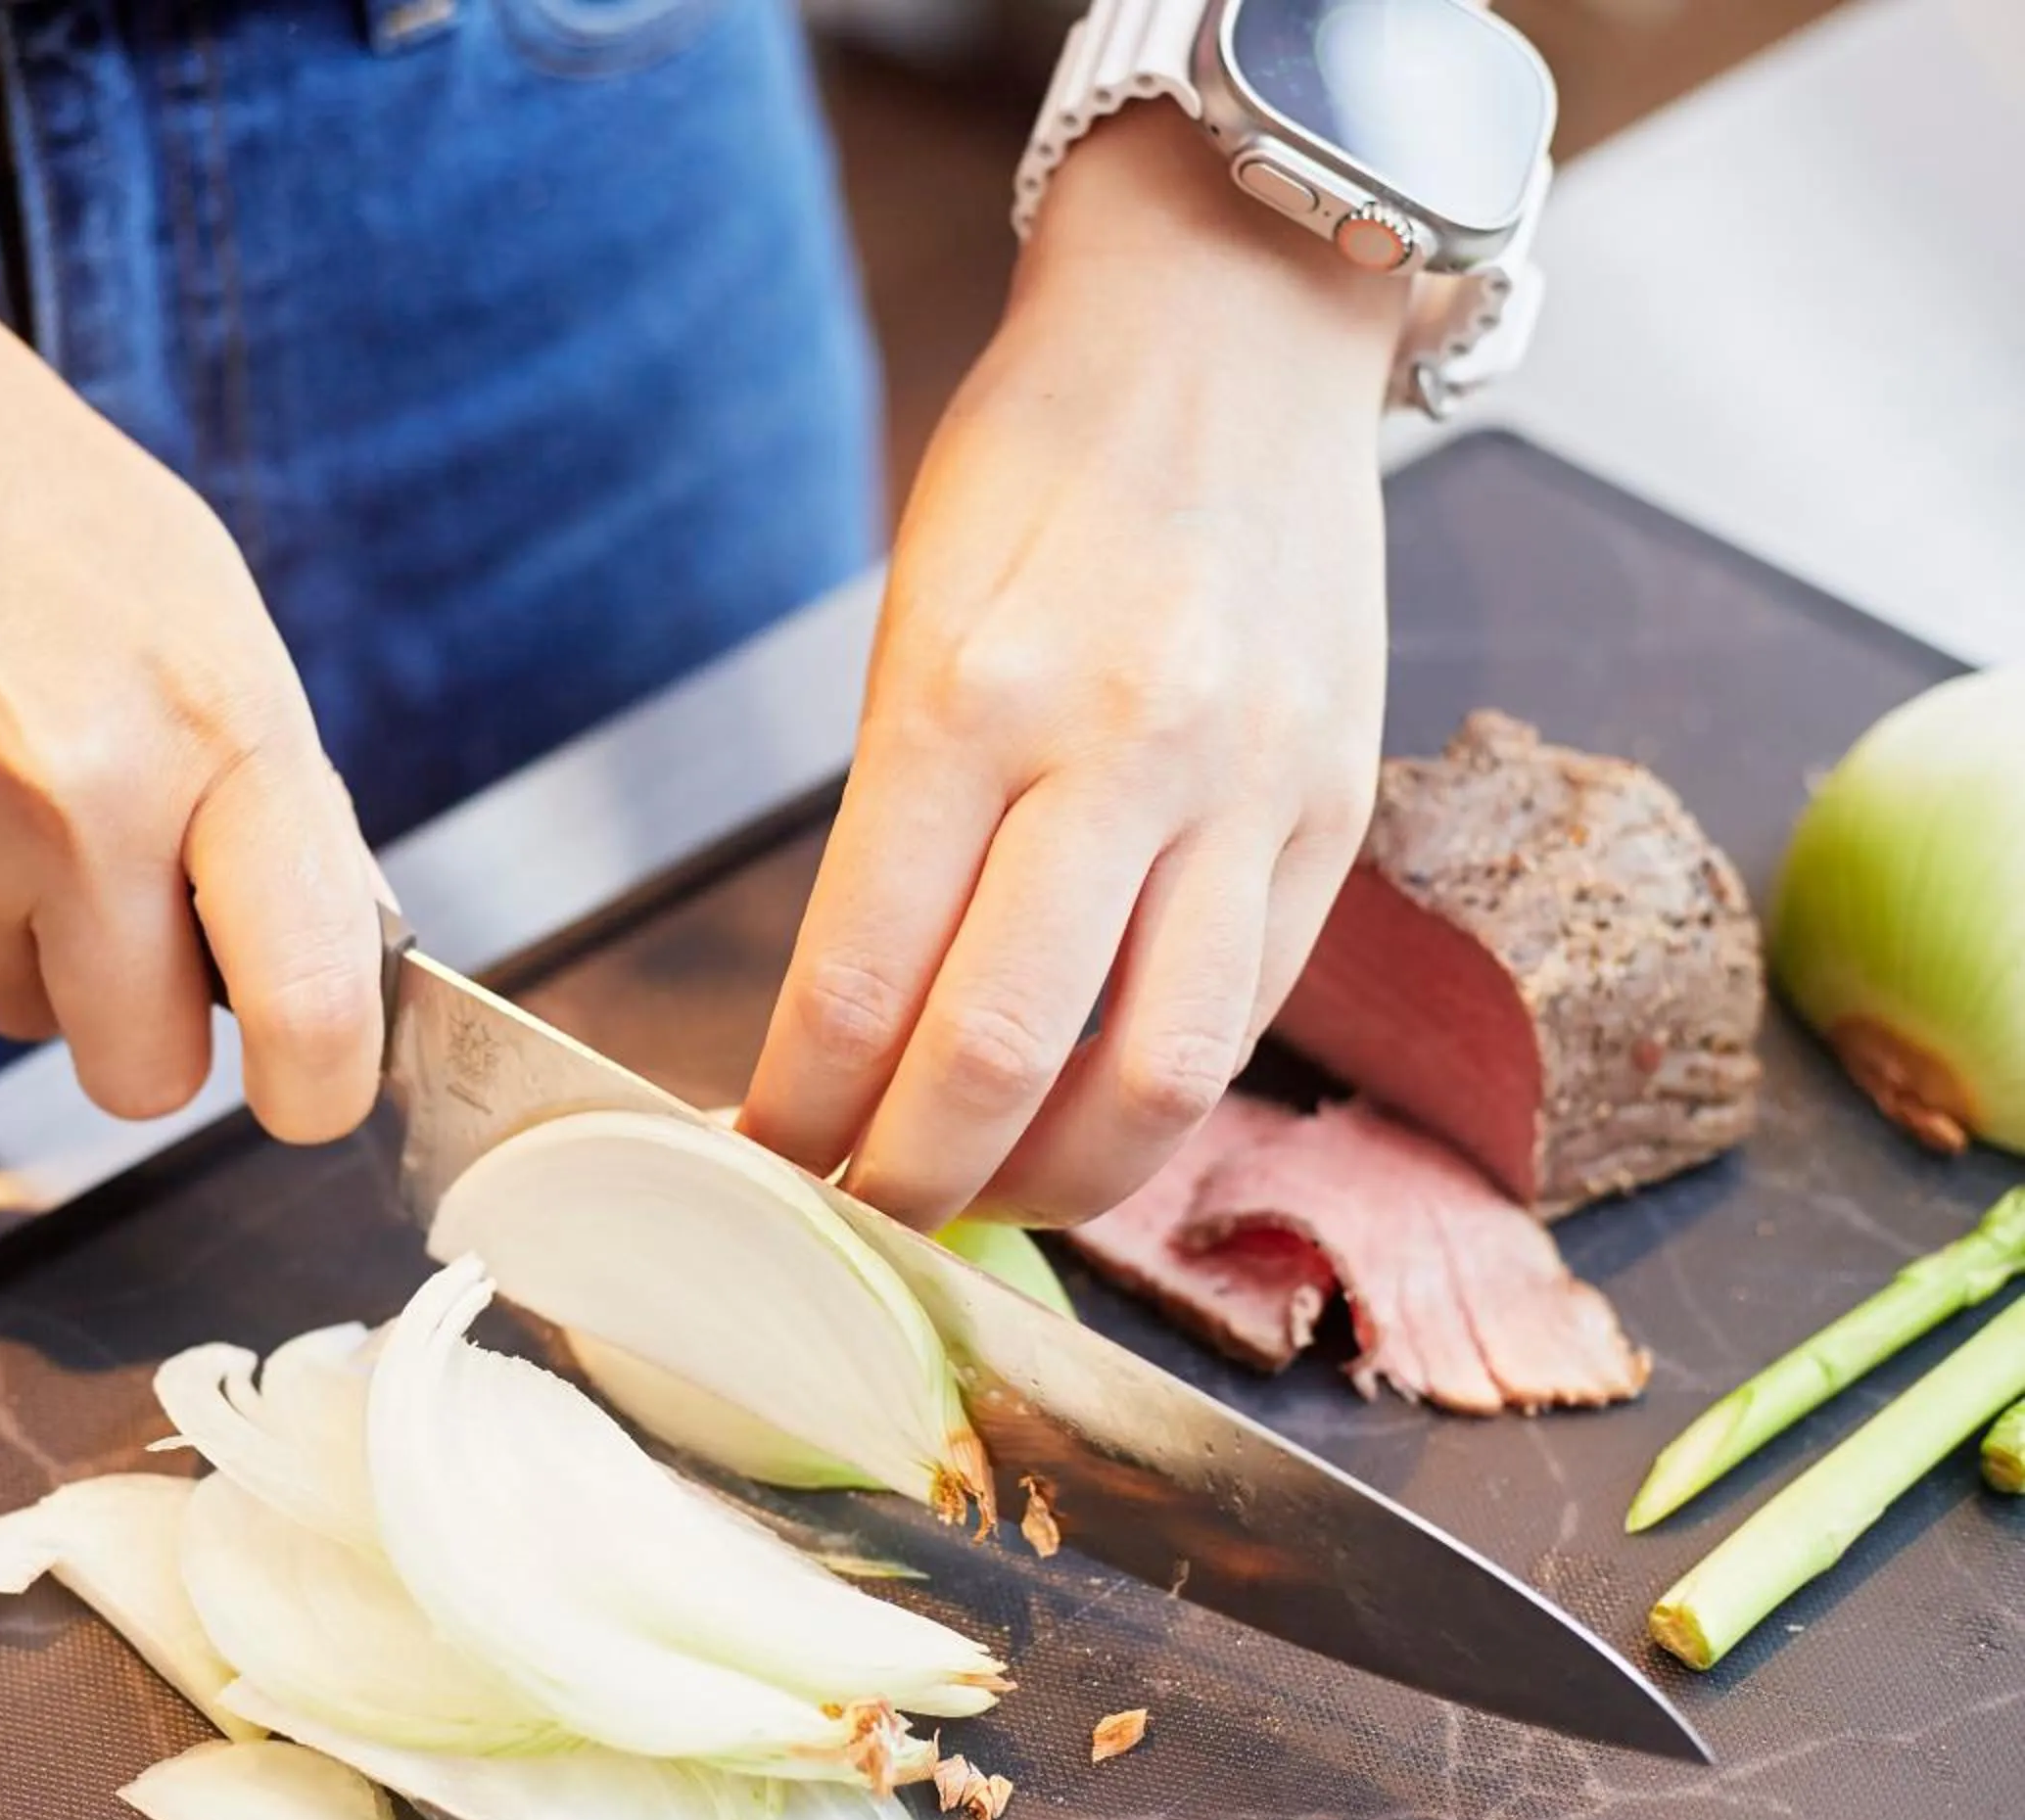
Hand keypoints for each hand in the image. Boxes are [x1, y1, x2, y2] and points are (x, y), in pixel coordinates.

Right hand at [0, 233, 385, 1140]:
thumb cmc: (14, 488)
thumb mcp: (202, 609)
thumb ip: (276, 794)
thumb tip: (340, 954)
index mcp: (216, 724)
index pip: (313, 995)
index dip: (321, 1084)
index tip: (311, 1092)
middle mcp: (81, 794)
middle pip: (144, 1070)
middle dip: (144, 1024)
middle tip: (123, 920)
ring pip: (13, 1011)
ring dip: (18, 936)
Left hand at [739, 103, 1405, 1228]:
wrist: (1233, 331)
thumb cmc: (1040, 466)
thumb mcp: (917, 621)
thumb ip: (895, 830)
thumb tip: (850, 1030)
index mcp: (971, 699)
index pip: (857, 982)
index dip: (793, 1112)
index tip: (752, 1160)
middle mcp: (1122, 754)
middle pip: (998, 1059)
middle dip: (904, 1181)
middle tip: (853, 1218)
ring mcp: (1252, 789)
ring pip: (1156, 1081)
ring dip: (1049, 1183)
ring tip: (982, 1196)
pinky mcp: (1338, 811)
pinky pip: (1248, 1013)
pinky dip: (1158, 1096)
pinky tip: (1092, 1107)